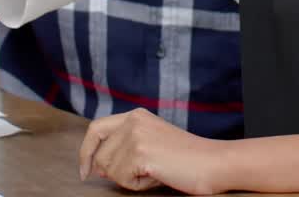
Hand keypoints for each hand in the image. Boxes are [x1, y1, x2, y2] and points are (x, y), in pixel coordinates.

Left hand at [78, 108, 227, 193]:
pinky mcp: (140, 153)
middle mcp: (133, 121)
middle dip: (115, 172)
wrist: (213, 162)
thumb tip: (95, 166)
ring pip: (110, 170)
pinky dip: (139, 185)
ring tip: (156, 171)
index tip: (85, 171)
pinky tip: (158, 175)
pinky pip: (122, 180)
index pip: (96, 129)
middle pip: (101, 156)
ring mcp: (136, 136)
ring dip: (129, 179)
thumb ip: (123, 148)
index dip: (86, 152)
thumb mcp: (151, 143)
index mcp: (135, 115)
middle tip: (145, 172)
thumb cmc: (185, 159)